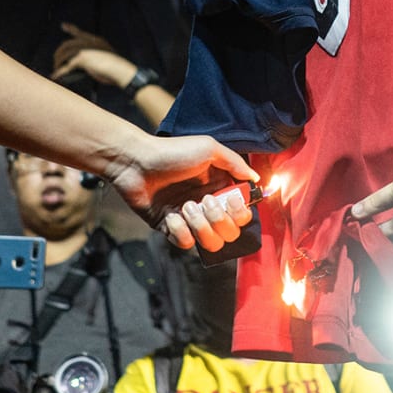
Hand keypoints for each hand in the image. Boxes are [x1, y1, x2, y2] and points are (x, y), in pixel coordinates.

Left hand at [51, 23, 134, 86]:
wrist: (120, 70)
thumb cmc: (116, 68)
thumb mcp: (106, 57)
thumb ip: (94, 56)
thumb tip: (82, 63)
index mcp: (95, 41)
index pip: (80, 33)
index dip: (71, 28)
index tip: (63, 25)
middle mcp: (88, 42)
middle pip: (67, 45)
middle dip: (59, 53)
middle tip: (56, 61)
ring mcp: (85, 49)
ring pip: (65, 55)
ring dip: (58, 63)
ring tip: (56, 70)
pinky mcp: (82, 58)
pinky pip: (66, 66)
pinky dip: (59, 72)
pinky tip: (55, 76)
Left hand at [104, 131, 257, 250]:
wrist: (136, 162)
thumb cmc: (172, 152)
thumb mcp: (209, 149)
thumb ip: (235, 163)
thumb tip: (256, 180)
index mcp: (220, 187)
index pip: (242, 213)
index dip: (240, 211)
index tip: (230, 198)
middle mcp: (208, 206)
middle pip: (231, 232)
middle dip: (220, 220)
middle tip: (204, 201)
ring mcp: (190, 219)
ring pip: (211, 243)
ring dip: (201, 226)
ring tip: (185, 207)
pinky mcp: (171, 228)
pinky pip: (185, 243)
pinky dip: (180, 231)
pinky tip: (170, 215)